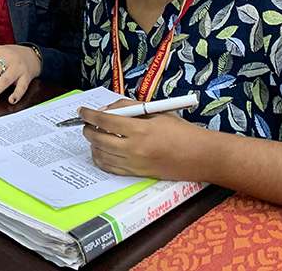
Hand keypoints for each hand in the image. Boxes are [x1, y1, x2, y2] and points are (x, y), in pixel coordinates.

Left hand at [78, 99, 210, 180]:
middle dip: (88, 130)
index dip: (89, 115)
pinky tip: (100, 152)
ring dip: (93, 145)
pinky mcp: (138, 174)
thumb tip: (106, 110)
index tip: (81, 111)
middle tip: (86, 123)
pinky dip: (101, 159)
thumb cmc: (181, 131)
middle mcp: (135, 149)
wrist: (200, 156)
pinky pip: (111, 169)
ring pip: (102, 155)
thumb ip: (129, 107)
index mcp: (141, 129)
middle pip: (99, 139)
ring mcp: (135, 164)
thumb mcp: (156, 111)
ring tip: (93, 136)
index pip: (106, 121)